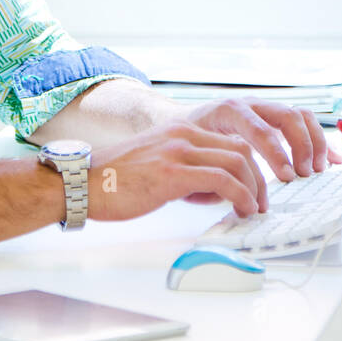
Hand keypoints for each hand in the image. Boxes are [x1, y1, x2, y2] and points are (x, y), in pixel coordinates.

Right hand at [87, 121, 267, 221]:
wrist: (80, 183)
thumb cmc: (111, 180)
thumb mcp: (154, 163)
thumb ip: (182, 169)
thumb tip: (209, 190)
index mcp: (178, 131)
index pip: (229, 141)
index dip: (250, 166)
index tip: (254, 188)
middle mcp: (182, 135)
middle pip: (240, 149)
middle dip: (258, 177)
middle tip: (261, 201)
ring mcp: (177, 152)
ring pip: (237, 162)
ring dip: (254, 188)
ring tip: (253, 209)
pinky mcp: (172, 174)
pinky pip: (222, 180)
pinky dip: (240, 196)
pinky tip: (241, 209)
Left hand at [181, 97, 341, 183]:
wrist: (181, 121)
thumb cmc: (187, 139)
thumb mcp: (194, 153)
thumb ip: (214, 171)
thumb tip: (234, 197)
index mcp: (229, 111)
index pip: (260, 129)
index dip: (277, 154)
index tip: (288, 177)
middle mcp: (251, 105)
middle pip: (287, 116)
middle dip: (301, 146)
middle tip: (305, 174)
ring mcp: (265, 109)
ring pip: (300, 115)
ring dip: (314, 142)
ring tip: (318, 169)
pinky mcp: (275, 118)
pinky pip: (304, 122)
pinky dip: (320, 140)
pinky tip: (332, 160)